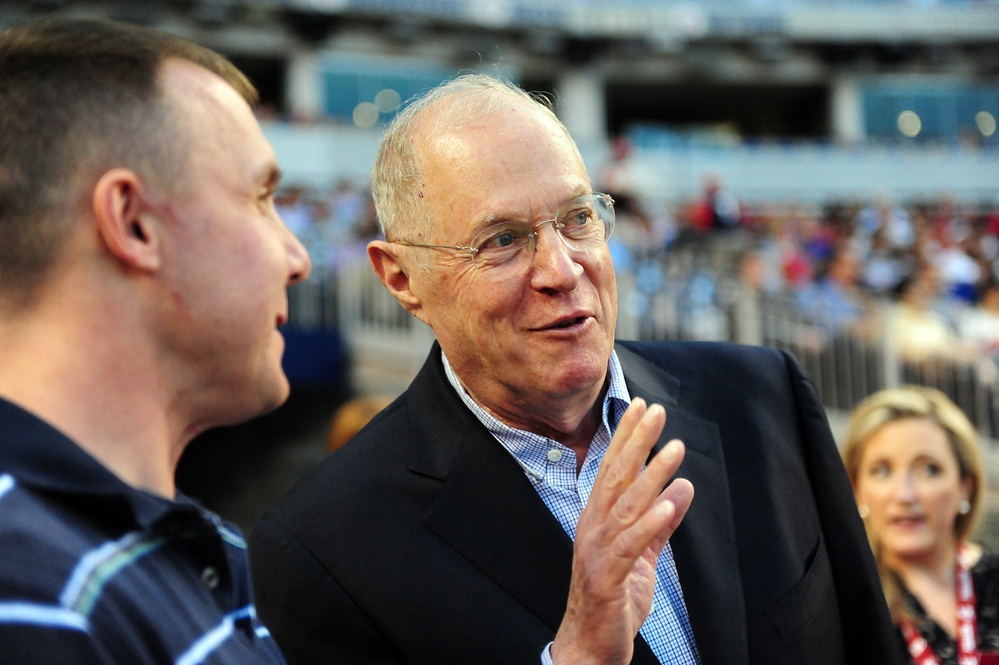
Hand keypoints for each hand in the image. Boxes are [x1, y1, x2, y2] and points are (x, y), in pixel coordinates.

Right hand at [550, 398, 693, 664]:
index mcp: (599, 519)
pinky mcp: (607, 577)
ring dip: (651, 475)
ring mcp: (598, 552)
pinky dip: (651, 523)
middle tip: (655, 410)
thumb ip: (661, 522)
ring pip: (626, 506)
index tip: (641, 406)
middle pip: (616, 477)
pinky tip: (671, 502)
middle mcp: (594, 528)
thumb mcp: (644, 555)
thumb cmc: (614, 599)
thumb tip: (683, 488)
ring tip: (674, 448)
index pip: (613, 469)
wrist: (589, 645)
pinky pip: (631, 546)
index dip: (626, 437)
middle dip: (636, 441)